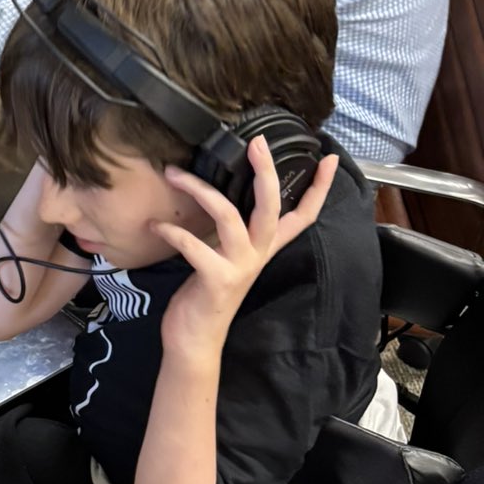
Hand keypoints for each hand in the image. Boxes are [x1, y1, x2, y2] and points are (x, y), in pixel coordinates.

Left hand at [156, 139, 338, 353]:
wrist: (195, 341)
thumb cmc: (206, 294)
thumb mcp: (224, 257)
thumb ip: (228, 231)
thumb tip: (215, 192)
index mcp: (263, 248)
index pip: (302, 215)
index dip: (318, 188)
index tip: (328, 158)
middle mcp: (257, 255)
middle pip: (272, 207)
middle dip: (266, 172)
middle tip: (256, 142)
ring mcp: (239, 267)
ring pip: (229, 215)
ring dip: (199, 190)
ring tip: (174, 173)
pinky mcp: (216, 279)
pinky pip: (194, 245)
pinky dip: (172, 230)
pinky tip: (156, 223)